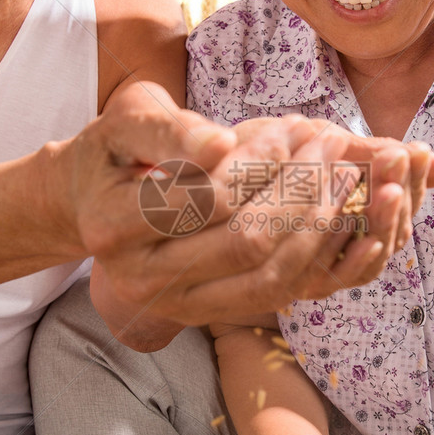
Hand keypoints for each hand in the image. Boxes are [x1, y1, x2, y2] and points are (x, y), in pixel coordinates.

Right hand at [63, 84, 433, 327]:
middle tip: (332, 143)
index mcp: (113, 228)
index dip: (260, 163)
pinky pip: (274, 293)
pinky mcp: (204, 313)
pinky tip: (339, 215)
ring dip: (317, 225)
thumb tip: (221, 146)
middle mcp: (141, 280)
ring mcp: (175, 305)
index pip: (208, 198)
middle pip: (246, 242)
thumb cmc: (113, 149)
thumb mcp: (129, 121)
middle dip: (301, 190)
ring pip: (269, 276)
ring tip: (345, 175)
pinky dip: (313, 256)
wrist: (89, 203)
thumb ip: (172, 131)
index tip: (293, 126)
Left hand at [226, 118, 433, 302]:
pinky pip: (332, 280)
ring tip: (385, 177)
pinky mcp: (284, 285)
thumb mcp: (318, 149)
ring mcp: (312, 274)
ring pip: (367, 262)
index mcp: (352, 226)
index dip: (414, 187)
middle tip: (401, 155)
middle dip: (400, 197)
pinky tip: (357, 222)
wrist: (192, 169)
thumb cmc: (257, 158)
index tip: (419, 150)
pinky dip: (353, 254)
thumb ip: (376, 159)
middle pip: (389, 241)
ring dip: (380, 219)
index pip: (400, 215)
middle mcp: (335, 256)